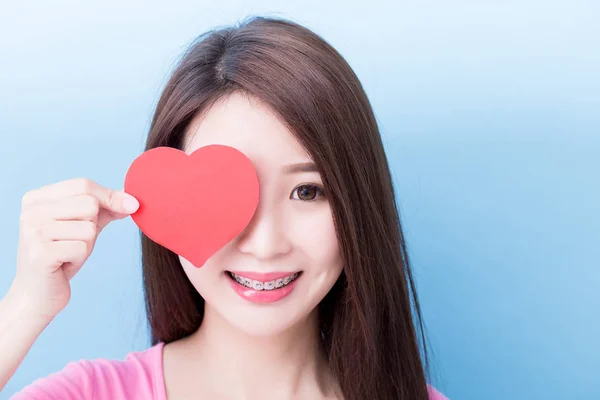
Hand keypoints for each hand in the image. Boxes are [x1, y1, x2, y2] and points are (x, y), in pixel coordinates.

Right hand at [10, 178, 138, 320]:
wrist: (38, 295)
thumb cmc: (62, 256)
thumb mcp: (84, 225)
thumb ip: (105, 208)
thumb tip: (132, 199)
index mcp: (37, 198)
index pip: (83, 184)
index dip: (110, 196)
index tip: (131, 205)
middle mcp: (31, 211)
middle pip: (89, 204)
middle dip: (93, 225)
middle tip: (75, 241)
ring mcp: (33, 232)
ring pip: (88, 228)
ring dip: (86, 245)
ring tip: (67, 253)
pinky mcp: (40, 254)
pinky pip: (82, 248)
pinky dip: (79, 258)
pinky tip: (64, 264)